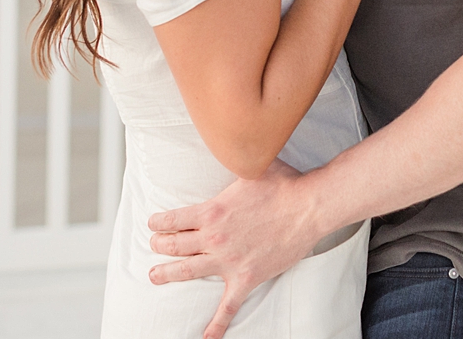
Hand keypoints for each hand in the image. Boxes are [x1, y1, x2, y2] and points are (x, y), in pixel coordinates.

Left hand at [147, 160, 319, 338]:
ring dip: (167, 274)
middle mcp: (214, 238)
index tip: (153, 224)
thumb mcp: (251, 166)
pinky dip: (215, 324)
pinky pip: (228, 306)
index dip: (159, 222)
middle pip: (175, 246)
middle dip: (159, 246)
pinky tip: (205, 337)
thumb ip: (233, 159)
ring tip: (154, 275)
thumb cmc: (284, 184)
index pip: (173, 219)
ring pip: (188, 272)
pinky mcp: (246, 277)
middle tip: (153, 246)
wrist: (309, 207)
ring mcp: (229, 260)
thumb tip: (229, 142)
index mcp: (212, 212)